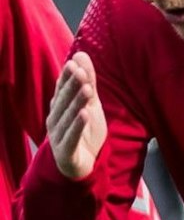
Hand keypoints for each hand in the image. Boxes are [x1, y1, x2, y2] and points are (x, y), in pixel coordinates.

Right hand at [46, 52, 108, 180]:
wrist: (81, 165)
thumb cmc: (84, 132)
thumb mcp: (91, 105)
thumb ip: (88, 82)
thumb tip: (82, 54)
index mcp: (60, 107)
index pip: (63, 89)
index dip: (68, 76)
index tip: (75, 62)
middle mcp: (56, 119)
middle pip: (64, 101)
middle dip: (72, 86)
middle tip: (80, 71)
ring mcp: (58, 135)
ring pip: (68, 116)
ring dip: (77, 102)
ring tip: (87, 89)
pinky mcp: (65, 151)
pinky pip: (72, 136)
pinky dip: (78, 125)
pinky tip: (85, 114)